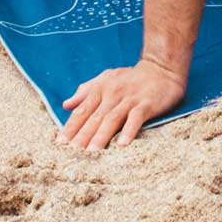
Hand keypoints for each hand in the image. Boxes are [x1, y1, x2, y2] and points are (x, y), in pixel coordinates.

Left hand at [58, 57, 184, 148]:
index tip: (60, 144)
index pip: (82, 110)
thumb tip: (66, 104)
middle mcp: (113, 93)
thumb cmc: (130, 78)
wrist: (161, 68)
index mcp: (101, 89)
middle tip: (71, 153)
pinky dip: (129, 130)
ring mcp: (130, 98)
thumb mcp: (106, 78)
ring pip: (112, 119)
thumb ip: (86, 91)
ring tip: (92, 152)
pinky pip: (136, 118)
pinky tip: (123, 145)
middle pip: (95, 117)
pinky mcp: (146, 103)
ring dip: (101, 136)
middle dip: (82, 136)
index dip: (70, 127)